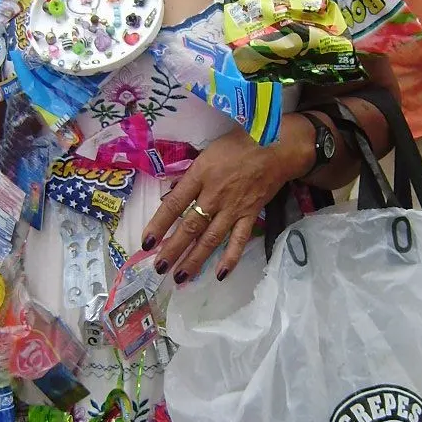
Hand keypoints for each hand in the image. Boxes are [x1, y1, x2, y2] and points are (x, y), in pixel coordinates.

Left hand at [141, 128, 301, 283]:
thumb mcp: (207, 153)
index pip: (173, 204)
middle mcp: (214, 195)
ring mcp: (233, 208)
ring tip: (180, 277)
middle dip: (173, 249)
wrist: (276, 146)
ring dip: (195, 259)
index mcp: (200, 175)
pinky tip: (219, 274)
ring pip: (210, 238)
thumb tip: (172, 194)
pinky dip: (230, 258)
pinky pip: (239, 240)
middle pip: (190, 227)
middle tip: (159, 268)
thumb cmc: (238, 144)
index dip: (158, 225)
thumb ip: (191, 176)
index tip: (146, 243)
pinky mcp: (250, 215)